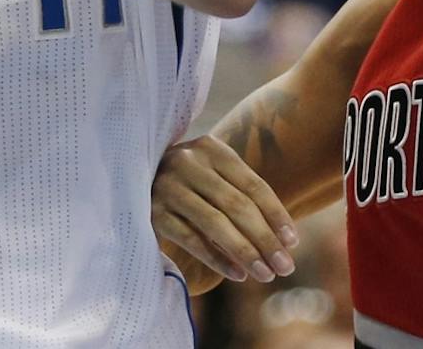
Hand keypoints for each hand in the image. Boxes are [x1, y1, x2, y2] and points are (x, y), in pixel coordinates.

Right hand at [151, 135, 299, 288]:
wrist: (129, 175)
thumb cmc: (187, 182)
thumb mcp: (213, 175)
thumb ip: (241, 195)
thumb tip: (284, 239)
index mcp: (211, 148)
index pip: (253, 185)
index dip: (276, 215)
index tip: (292, 242)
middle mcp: (187, 162)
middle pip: (237, 205)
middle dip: (265, 239)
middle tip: (285, 266)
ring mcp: (167, 186)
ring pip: (215, 223)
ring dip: (245, 252)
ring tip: (265, 274)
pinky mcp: (150, 211)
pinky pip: (191, 239)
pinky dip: (216, 259)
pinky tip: (237, 274)